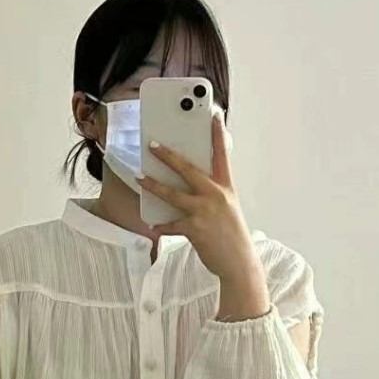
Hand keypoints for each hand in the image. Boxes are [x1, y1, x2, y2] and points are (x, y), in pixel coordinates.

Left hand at [138, 113, 260, 282]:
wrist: (239, 263)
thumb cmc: (232, 236)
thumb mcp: (228, 209)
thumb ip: (212, 195)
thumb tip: (190, 187)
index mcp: (226, 188)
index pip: (222, 156)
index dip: (218, 134)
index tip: (214, 116)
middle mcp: (215, 196)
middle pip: (187, 169)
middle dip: (168, 156)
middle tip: (153, 145)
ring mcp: (204, 211)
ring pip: (172, 194)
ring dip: (153, 185)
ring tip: (140, 178)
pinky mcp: (193, 228)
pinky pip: (171, 224)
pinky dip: (161, 226)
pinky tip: (153, 226)